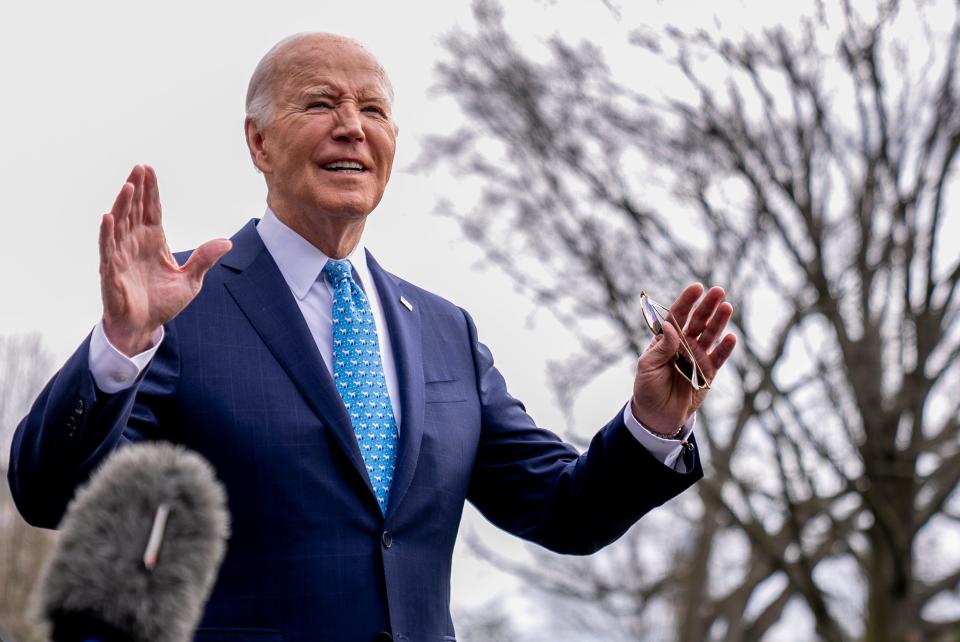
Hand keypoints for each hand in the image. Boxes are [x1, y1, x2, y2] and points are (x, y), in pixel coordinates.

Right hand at [99, 165, 231, 355]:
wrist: (144, 327)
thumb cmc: (162, 303)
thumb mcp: (191, 280)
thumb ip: (205, 259)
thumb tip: (227, 242)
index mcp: (154, 242)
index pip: (151, 210)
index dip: (150, 191)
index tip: (148, 169)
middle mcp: (135, 243)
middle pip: (135, 210)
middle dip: (137, 189)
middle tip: (139, 167)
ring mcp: (121, 255)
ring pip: (119, 224)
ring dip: (122, 205)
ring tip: (128, 186)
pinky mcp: (111, 271)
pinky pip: (107, 249)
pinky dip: (107, 233)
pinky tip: (108, 217)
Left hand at [630, 283, 735, 434]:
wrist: (657, 416)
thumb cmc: (647, 388)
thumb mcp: (648, 366)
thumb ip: (661, 347)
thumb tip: (671, 326)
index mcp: (666, 339)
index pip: (677, 316)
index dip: (686, 301)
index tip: (696, 288)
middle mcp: (683, 344)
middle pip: (697, 321)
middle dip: (708, 306)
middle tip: (718, 292)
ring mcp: (697, 357)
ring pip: (710, 335)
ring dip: (719, 322)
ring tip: (727, 307)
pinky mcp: (708, 372)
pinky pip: (719, 358)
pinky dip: (725, 348)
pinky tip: (731, 337)